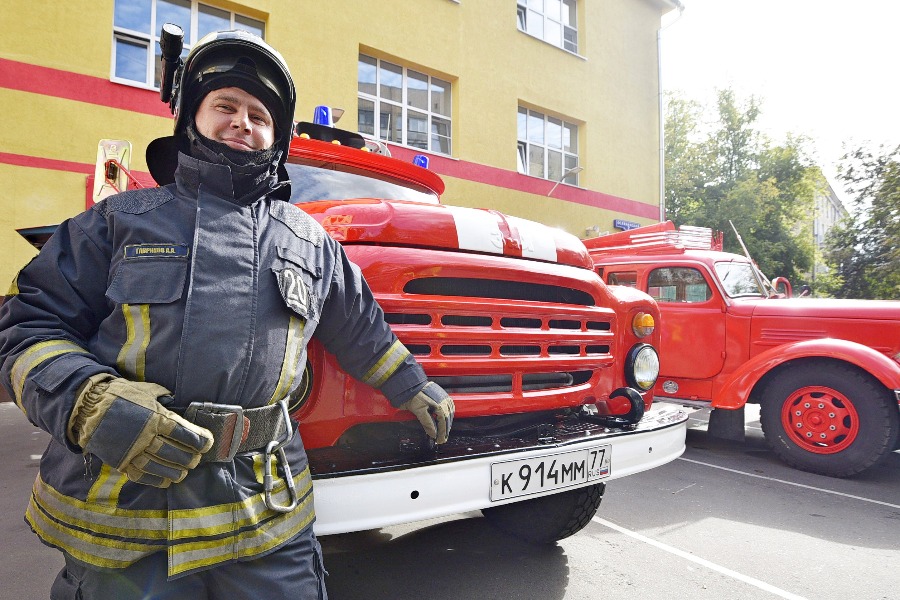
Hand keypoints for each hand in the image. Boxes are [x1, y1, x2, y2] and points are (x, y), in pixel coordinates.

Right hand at [68, 374, 213, 486]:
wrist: (87, 406)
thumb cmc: (120, 395)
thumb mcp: (146, 390)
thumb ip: (163, 397)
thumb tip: (175, 401)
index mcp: (154, 417)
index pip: (183, 432)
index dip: (198, 439)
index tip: (208, 443)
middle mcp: (145, 435)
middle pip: (173, 451)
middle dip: (188, 458)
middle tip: (196, 460)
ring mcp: (131, 450)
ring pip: (158, 466)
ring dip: (174, 471)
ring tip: (184, 473)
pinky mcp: (119, 460)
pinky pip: (140, 474)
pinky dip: (154, 480)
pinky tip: (165, 481)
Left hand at [399, 382, 454, 443]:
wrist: (408, 384)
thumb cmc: (412, 395)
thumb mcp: (419, 411)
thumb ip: (427, 423)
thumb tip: (433, 434)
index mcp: (440, 405)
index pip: (443, 422)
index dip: (442, 433)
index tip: (440, 440)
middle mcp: (443, 400)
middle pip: (448, 418)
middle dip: (445, 429)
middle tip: (442, 438)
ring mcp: (442, 396)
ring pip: (449, 412)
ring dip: (447, 422)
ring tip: (443, 430)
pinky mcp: (440, 394)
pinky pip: (447, 405)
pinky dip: (447, 414)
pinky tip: (444, 418)